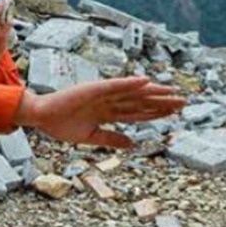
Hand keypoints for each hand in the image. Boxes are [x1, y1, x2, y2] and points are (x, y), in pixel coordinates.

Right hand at [15, 77, 185, 148]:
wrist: (41, 117)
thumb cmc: (61, 125)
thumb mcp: (91, 137)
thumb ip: (112, 139)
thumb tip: (132, 145)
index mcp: (108, 113)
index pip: (138, 113)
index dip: (156, 113)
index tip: (174, 114)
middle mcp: (109, 102)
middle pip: (141, 102)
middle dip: (162, 102)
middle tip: (184, 101)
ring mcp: (103, 94)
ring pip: (133, 93)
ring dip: (153, 91)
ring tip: (172, 91)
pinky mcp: (94, 88)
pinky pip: (116, 85)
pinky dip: (131, 83)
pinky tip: (146, 81)